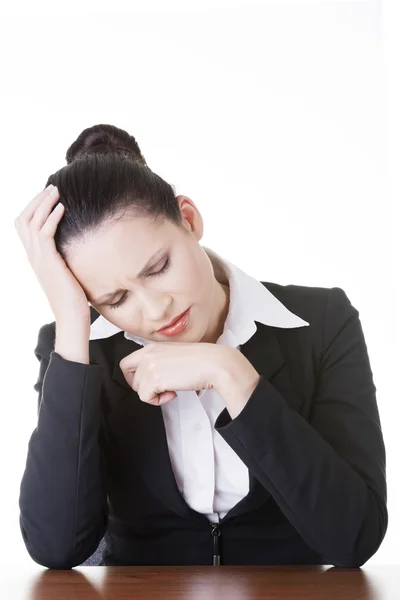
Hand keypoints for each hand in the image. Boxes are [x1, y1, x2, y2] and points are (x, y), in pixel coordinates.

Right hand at [14, 184, 89, 322]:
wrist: (71, 316)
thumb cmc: (72, 297)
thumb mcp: (66, 271)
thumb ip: (63, 257)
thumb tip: (74, 246)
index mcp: (34, 257)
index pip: (23, 226)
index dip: (33, 208)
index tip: (48, 197)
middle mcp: (32, 255)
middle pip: (23, 219)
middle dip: (36, 200)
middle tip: (52, 188)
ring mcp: (38, 258)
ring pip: (32, 222)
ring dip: (44, 203)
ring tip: (57, 191)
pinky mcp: (48, 261)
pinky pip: (44, 232)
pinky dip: (52, 217)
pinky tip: (63, 207)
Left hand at [119, 342, 230, 405]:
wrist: (214, 363)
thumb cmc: (201, 360)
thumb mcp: (174, 354)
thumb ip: (159, 360)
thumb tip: (154, 375)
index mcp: (151, 347)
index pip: (127, 362)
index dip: (135, 375)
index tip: (150, 381)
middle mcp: (147, 354)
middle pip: (128, 375)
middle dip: (141, 385)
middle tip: (158, 387)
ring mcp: (150, 366)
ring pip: (138, 389)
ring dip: (154, 393)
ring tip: (172, 388)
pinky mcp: (154, 379)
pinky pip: (145, 397)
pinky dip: (158, 400)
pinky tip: (173, 393)